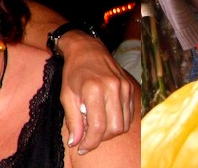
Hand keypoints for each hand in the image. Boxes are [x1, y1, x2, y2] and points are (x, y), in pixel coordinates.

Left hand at [58, 30, 138, 154]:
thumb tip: (76, 143)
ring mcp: (125, 88)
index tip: (82, 148)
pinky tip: (106, 117)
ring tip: (96, 125)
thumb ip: (73, 120)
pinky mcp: (130, 88)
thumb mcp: (66, 96)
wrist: (88, 50)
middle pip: (114, 129)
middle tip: (88, 136)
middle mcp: (113, 88)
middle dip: (100, 139)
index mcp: (94, 89)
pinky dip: (118, 122)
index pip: (97, 126)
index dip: (90, 142)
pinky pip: (129, 115)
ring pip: (123, 124)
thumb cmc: (74, 72)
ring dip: (110, 132)